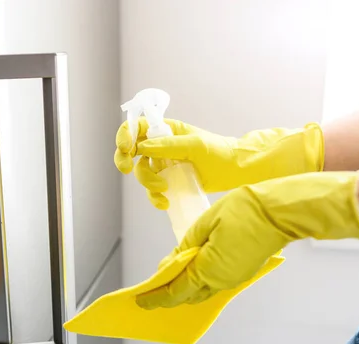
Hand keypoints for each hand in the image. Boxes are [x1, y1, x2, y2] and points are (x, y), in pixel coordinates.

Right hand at [114, 119, 323, 208]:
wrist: (235, 172)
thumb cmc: (219, 152)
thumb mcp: (195, 145)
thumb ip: (168, 146)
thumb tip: (142, 147)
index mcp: (165, 130)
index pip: (136, 127)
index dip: (125, 135)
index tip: (126, 148)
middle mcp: (160, 146)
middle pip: (130, 151)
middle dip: (123, 160)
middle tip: (126, 169)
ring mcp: (163, 165)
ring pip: (141, 174)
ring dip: (148, 183)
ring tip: (165, 189)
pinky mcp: (168, 182)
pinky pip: (152, 190)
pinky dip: (155, 198)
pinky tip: (166, 202)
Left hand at [136, 172, 358, 308]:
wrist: (279, 211)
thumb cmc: (243, 211)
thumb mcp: (204, 225)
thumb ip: (184, 247)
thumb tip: (169, 264)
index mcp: (209, 269)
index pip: (176, 291)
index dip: (157, 297)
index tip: (142, 301)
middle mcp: (222, 280)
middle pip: (188, 295)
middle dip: (168, 295)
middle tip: (151, 291)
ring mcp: (234, 279)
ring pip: (202, 291)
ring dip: (184, 289)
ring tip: (167, 281)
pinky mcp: (242, 273)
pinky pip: (215, 283)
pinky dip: (198, 282)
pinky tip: (190, 272)